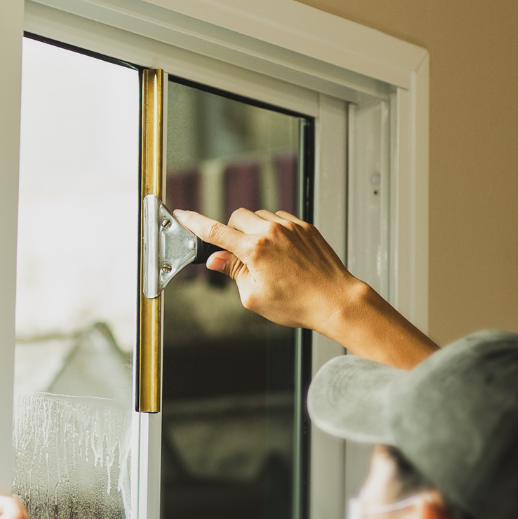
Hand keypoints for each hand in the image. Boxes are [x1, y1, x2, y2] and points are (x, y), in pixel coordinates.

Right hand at [173, 207, 439, 370]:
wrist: (335, 300)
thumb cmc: (298, 304)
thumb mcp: (254, 296)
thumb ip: (232, 273)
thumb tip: (216, 260)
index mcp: (255, 250)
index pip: (215, 231)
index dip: (194, 222)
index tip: (182, 215)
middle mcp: (272, 232)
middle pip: (237, 217)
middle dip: (233, 232)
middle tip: (241, 256)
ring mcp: (290, 226)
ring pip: (260, 216)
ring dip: (255, 231)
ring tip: (268, 259)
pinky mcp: (305, 226)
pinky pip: (280, 219)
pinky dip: (275, 231)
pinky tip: (283, 254)